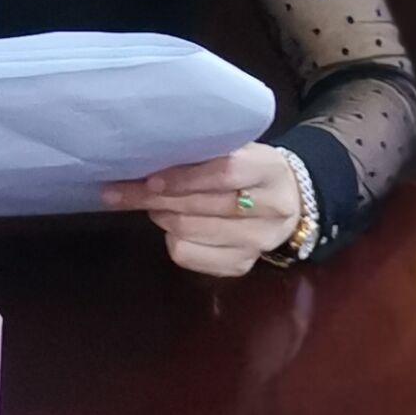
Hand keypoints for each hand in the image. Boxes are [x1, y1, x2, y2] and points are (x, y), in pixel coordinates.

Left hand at [102, 143, 302, 278]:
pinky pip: (190, 256)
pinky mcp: (242, 265)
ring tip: (149, 202)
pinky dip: (171, 239)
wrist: (292, 201)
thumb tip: (152, 154)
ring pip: (191, 232)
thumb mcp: (242, 149)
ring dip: (160, 216)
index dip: (184, 177)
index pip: (225, 174)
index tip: (151, 178)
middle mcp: (270, 210)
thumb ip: (209, 152)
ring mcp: (257, 243)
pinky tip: (169, 225)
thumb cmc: (253, 169)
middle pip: (201, 206)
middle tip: (123, 190)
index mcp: (269, 170)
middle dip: (155, 198)